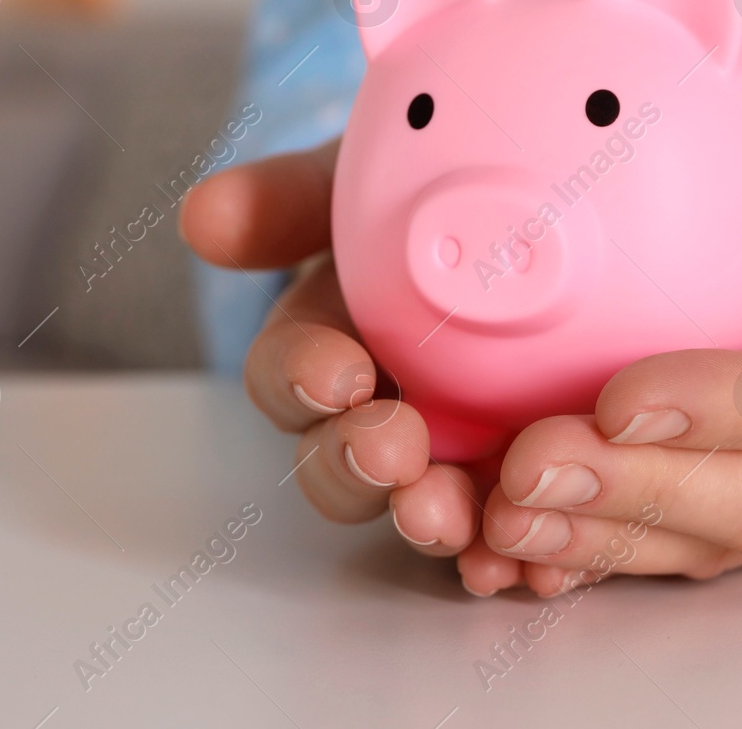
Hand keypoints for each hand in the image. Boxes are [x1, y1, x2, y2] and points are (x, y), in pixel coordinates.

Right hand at [177, 142, 573, 594]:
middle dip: (359, 466)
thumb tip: (202, 215)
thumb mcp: (362, 182)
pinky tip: (539, 559)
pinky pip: (516, 527)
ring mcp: (455, 452)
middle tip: (394, 452)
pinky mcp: (527, 477)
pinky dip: (520, 550)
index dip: (301, 381)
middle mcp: (379, 410)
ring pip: (428, 506)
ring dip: (433, 521)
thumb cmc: (427, 192)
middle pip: (347, 463)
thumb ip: (290, 198)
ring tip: (458, 522)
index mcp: (328, 344)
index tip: (334, 375)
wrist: (536, 206)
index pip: (289, 376)